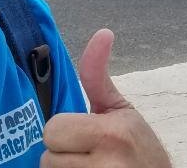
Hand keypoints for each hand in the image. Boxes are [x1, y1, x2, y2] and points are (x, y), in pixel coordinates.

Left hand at [41, 29, 171, 166]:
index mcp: (111, 134)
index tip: (84, 134)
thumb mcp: (121, 109)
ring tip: (88, 167)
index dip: (64, 132)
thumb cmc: (138, 148)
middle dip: (62, 154)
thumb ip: (97, 76)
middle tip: (86, 154)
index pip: (52, 130)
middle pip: (47, 158)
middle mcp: (107, 166)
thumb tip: (103, 32)